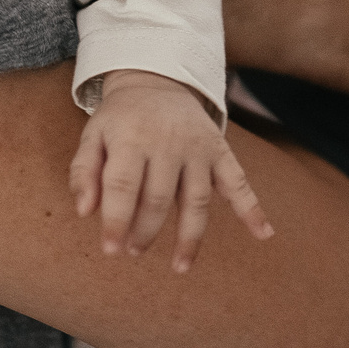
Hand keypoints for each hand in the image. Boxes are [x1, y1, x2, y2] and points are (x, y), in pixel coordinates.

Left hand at [69, 71, 274, 272]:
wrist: (158, 80)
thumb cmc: (121, 119)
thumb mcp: (93, 135)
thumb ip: (84, 171)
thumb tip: (84, 212)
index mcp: (131, 138)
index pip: (122, 186)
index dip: (116, 221)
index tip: (110, 250)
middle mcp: (167, 143)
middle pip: (158, 198)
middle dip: (145, 231)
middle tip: (133, 252)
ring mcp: (197, 148)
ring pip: (195, 200)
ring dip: (189, 237)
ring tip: (179, 267)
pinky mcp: (219, 151)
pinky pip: (238, 181)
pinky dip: (252, 208)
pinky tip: (263, 234)